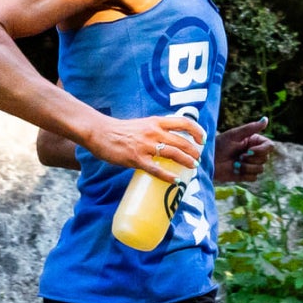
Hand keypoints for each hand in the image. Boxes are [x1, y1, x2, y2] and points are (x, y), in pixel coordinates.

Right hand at [82, 114, 205, 180]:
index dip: (197, 131)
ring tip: (192, 167)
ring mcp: (146, 146)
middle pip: (182, 142)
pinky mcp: (136, 159)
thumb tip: (167, 142)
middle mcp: (154, 132)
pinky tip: (175, 181)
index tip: (202, 139)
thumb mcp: (141, 124)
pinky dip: (168, 176)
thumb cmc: (119, 130)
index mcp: (156, 122)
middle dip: (193, 152)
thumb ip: (154, 130)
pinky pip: (156, 169)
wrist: (100, 132)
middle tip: (197, 159)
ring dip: (186, 161)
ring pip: (174, 154)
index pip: (184, 123)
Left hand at [217, 118, 272, 182]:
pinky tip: (234, 170)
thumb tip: (266, 119)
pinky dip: (244, 174)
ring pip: (260, 169)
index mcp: (254, 142)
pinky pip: (254, 178)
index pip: (270, 146)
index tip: (249, 150)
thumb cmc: (219, 145)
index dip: (262, 150)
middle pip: (265, 158)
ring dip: (246, 167)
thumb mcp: (234, 135)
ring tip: (234, 163)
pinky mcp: (246, 175)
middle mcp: (255, 153)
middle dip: (251, 159)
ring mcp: (251, 165)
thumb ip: (251, 128)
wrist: (208, 160)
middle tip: (238, 157)